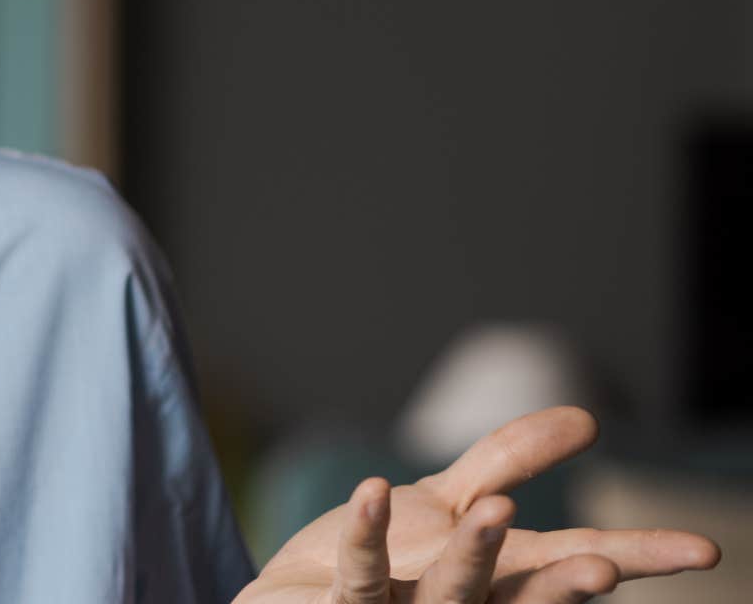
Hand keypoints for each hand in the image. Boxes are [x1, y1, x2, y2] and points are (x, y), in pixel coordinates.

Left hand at [238, 406, 720, 602]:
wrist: (299, 600)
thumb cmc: (393, 559)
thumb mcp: (452, 500)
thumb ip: (510, 460)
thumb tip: (588, 416)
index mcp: (501, 581)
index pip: (572, 562)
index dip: (636, 557)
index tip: (703, 552)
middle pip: (526, 592)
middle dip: (568, 583)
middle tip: (605, 565)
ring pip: (450, 591)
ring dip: (474, 554)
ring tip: (498, 511)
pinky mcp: (348, 603)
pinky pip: (361, 569)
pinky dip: (367, 532)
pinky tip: (372, 490)